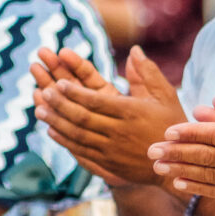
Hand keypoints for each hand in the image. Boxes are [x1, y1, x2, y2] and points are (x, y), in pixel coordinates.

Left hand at [31, 43, 182, 185]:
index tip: (59, 82)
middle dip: (60, 104)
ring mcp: (112, 151)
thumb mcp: (166, 97)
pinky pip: (81, 152)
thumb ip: (148, 73)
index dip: (75, 92)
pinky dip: (64, 141)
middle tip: (45, 91)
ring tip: (39, 109)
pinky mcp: (109, 165)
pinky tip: (52, 131)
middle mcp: (120, 133)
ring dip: (56, 122)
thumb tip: (135, 50)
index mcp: (132, 113)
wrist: (175, 165)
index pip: (96, 101)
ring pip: (77, 136)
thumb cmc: (171, 126)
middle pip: (82, 118)